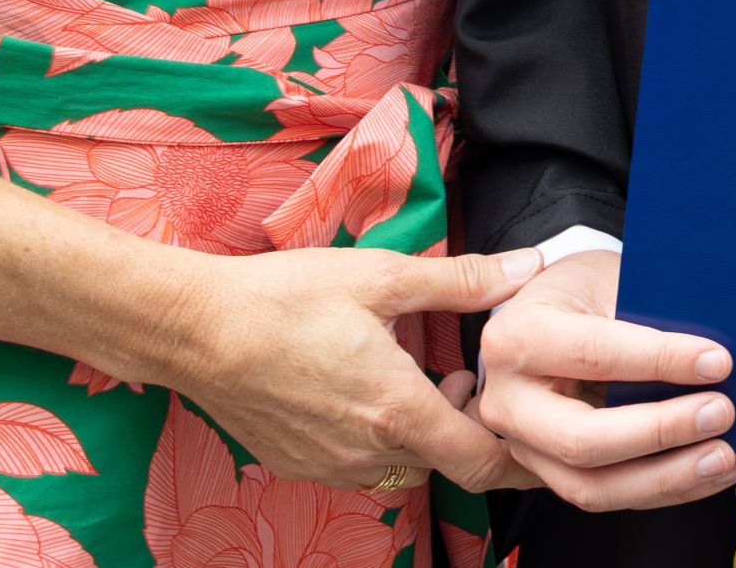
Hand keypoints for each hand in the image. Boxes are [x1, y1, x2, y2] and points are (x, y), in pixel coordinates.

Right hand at [162, 245, 538, 492]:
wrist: (195, 331)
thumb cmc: (285, 298)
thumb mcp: (382, 276)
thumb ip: (461, 280)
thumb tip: (527, 266)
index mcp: (396, 410)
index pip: (484, 461)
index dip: (523, 453)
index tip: (540, 428)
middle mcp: (367, 453)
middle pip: (449, 463)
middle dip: (473, 428)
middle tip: (469, 378)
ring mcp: (331, 466)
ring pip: (406, 467)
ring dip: (428, 434)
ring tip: (425, 381)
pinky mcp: (301, 465)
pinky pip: (364, 468)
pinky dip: (386, 440)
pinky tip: (373, 392)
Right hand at [473, 248, 735, 511]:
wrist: (543, 312)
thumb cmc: (577, 292)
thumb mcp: (606, 279)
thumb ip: (650, 316)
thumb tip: (715, 355)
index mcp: (518, 337)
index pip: (594, 354)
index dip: (660, 361)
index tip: (716, 362)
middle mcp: (509, 401)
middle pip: (581, 440)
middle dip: (660, 432)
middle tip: (719, 413)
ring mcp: (524, 445)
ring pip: (592, 485)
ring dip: (667, 478)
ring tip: (722, 456)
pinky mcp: (549, 472)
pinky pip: (606, 493)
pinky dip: (664, 488)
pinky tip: (707, 472)